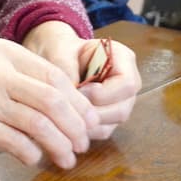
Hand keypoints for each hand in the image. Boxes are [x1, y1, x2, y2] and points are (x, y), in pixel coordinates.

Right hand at [0, 39, 98, 168]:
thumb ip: (23, 80)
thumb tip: (72, 107)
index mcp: (3, 51)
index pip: (56, 76)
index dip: (79, 104)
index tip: (88, 122)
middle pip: (54, 100)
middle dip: (76, 127)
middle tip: (82, 144)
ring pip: (40, 124)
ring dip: (60, 146)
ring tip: (66, 158)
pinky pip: (18, 143)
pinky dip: (33, 155)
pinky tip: (33, 159)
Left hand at [22, 22, 140, 139]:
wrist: (53, 54)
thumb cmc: (59, 48)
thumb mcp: (60, 51)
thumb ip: (67, 69)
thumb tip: (71, 96)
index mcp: (122, 59)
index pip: (127, 84)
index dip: (102, 93)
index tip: (78, 91)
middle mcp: (126, 84)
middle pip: (122, 110)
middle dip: (92, 112)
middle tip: (68, 107)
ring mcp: (119, 102)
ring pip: (112, 124)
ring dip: (86, 123)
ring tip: (64, 113)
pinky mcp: (108, 117)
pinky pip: (100, 131)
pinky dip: (83, 130)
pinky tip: (66, 121)